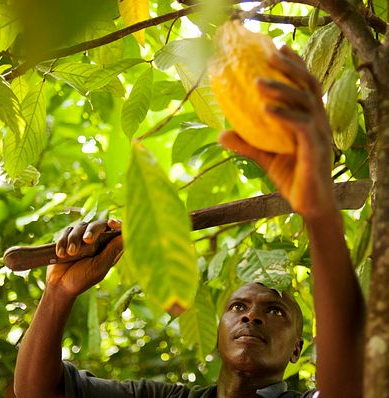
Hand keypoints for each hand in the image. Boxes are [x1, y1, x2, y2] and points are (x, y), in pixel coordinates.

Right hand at [47, 219, 123, 297]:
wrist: (60, 285)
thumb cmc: (82, 279)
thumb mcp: (99, 267)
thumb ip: (112, 251)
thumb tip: (125, 235)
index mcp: (109, 248)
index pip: (116, 231)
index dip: (117, 224)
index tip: (111, 223)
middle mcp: (97, 241)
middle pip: (98, 225)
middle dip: (92, 230)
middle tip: (87, 240)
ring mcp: (82, 239)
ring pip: (81, 226)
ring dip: (74, 239)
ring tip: (70, 253)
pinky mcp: (68, 239)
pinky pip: (67, 231)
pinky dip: (63, 241)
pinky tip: (61, 254)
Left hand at [219, 45, 336, 219]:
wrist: (309, 205)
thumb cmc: (292, 177)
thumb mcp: (264, 156)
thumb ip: (246, 143)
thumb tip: (221, 133)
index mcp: (311, 118)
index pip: (306, 85)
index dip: (295, 65)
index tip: (277, 48)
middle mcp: (319, 121)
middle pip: (308, 85)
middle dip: (290, 67)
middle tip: (269, 54)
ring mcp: (320, 135)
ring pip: (305, 102)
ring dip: (281, 89)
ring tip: (258, 81)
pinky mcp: (316, 150)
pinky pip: (302, 126)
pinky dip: (284, 115)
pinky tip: (266, 109)